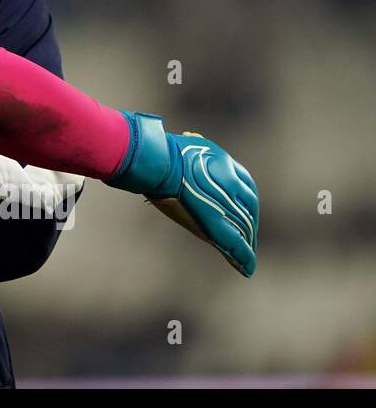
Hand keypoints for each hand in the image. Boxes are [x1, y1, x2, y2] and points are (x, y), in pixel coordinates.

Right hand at [110, 112, 259, 276]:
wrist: (157, 161)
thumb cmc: (160, 150)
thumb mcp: (183, 144)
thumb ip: (190, 146)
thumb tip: (187, 138)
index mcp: (223, 162)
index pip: (245, 185)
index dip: (246, 200)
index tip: (247, 211)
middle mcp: (231, 182)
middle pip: (248, 208)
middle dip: (249, 223)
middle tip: (249, 237)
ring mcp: (224, 202)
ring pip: (244, 227)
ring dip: (246, 242)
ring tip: (247, 256)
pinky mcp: (216, 223)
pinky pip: (234, 243)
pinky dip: (242, 257)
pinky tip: (247, 269)